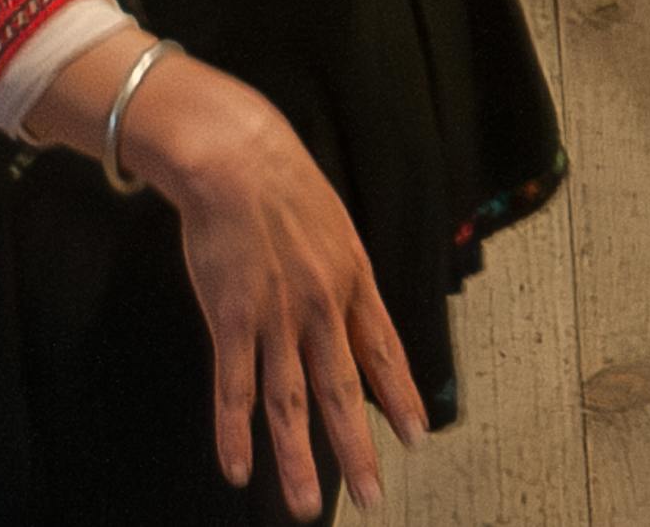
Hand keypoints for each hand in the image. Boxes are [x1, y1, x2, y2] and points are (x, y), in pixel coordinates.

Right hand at [78, 42, 430, 521]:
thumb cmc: (283, 186)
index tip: (418, 438)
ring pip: (290, 403)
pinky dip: (234, 433)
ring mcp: (276, 316)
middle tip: (373, 496)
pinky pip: (234, 388)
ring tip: (305, 506)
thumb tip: (354, 310)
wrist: (235, 157)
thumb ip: (341, 276)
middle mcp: (322, 306)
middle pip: (343, 391)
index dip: (400, 398)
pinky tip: (238, 468)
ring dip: (298, 460)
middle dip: (359, 449)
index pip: (384, 352)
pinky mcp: (231, 318)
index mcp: (353, 281)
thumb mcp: (334, 227)